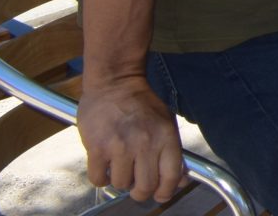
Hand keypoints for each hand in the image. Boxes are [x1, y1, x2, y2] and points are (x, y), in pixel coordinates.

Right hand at [78, 74, 186, 203]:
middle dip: (141, 191)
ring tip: (120, 165)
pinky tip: (105, 165)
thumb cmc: (142, 104)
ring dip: (120, 180)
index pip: (171, 176)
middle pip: (145, 187)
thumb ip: (173, 153)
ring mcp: (120, 146)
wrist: (114, 83)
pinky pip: (99, 179)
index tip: (160, 194)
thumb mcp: (166, 123)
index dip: (166, 191)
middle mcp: (145, 143)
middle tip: (137, 185)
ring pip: (121, 184)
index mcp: (165, 137)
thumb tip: (180, 181)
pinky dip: (101, 177)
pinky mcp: (97, 148)